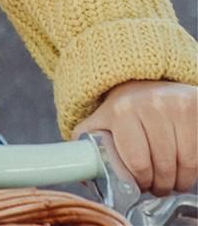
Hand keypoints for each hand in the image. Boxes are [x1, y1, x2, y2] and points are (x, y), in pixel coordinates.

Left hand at [71, 80, 197, 195]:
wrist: (147, 81)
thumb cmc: (125, 107)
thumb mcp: (101, 118)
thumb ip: (87, 139)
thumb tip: (81, 166)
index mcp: (121, 110)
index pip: (138, 163)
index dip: (141, 181)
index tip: (140, 184)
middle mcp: (149, 104)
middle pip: (163, 167)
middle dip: (160, 185)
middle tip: (156, 185)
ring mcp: (174, 105)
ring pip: (184, 164)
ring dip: (178, 180)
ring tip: (170, 178)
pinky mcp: (193, 108)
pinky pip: (197, 155)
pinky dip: (192, 169)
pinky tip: (182, 166)